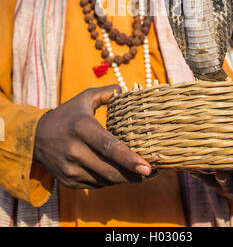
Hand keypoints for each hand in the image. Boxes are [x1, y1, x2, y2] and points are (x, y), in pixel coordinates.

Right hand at [33, 85, 151, 188]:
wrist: (36, 137)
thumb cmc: (67, 114)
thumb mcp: (84, 98)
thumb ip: (106, 93)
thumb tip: (128, 91)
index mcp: (81, 126)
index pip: (108, 146)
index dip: (129, 159)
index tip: (147, 167)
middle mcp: (74, 149)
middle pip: (109, 169)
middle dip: (133, 175)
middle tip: (152, 173)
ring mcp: (69, 168)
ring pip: (104, 180)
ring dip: (124, 179)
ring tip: (140, 175)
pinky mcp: (68, 181)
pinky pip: (95, 185)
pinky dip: (109, 181)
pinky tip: (119, 174)